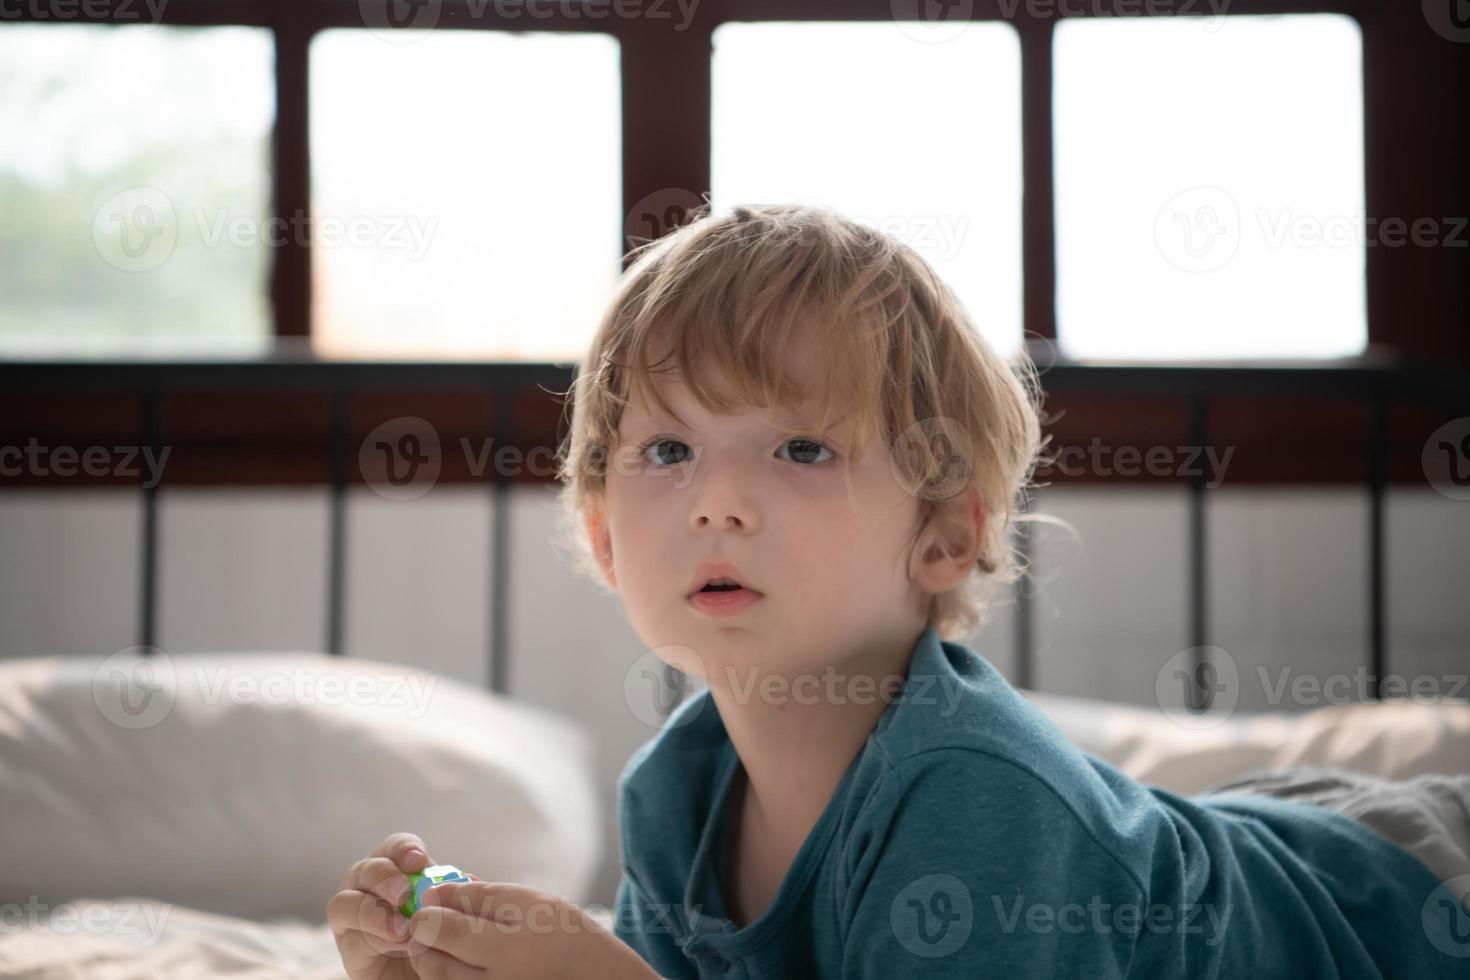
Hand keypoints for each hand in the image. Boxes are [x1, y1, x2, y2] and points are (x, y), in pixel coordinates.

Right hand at [327, 831, 439, 979]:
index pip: (394, 847)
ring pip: (345, 902)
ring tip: (403, 928)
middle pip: (366, 869)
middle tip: (405, 894)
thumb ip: (453, 894)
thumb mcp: (450, 911)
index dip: (404, 849)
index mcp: (396, 869)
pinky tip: (399, 944)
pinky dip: (375, 938)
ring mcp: (353, 916)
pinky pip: (351, 937)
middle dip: (385, 878)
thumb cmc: (439, 936)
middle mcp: (368, 887)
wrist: (427, 976)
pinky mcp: (350, 947)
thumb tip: (470, 881)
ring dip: (375, 913)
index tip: (419, 862)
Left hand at [405, 880, 657, 979]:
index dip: (426, 914)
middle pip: (432, 963)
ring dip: (432, 958)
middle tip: (431, 922)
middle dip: (423, 938)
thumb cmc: (566, 935)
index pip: (442, 930)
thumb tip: (432, 894)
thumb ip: (480, 896)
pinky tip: (464, 961)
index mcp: (508, 949)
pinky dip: (449, 975)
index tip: (428, 904)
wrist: (597, 979)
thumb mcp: (530, 903)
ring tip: (449, 941)